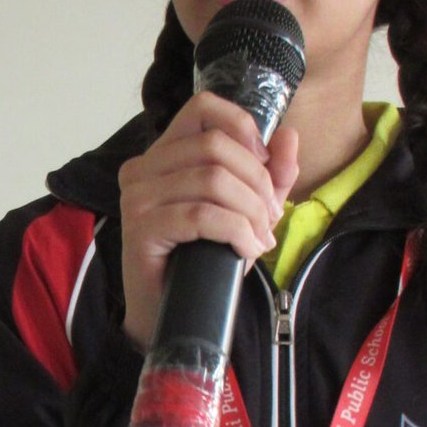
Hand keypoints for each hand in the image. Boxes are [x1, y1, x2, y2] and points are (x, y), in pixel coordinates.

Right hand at [118, 93, 299, 349]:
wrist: (169, 318)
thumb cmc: (202, 262)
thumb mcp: (245, 212)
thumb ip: (270, 175)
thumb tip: (290, 136)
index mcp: (163, 154)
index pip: (203, 108)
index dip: (243, 128)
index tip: (263, 167)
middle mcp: (142, 168)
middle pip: (216, 146)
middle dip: (257, 181)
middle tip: (270, 218)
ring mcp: (137, 196)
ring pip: (212, 180)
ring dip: (251, 212)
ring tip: (260, 239)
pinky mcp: (141, 227)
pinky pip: (202, 215)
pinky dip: (236, 231)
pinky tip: (247, 250)